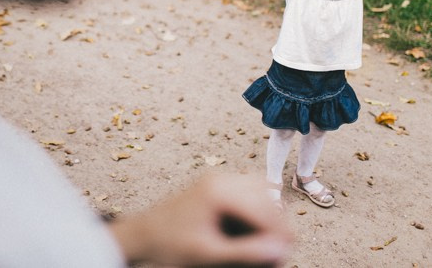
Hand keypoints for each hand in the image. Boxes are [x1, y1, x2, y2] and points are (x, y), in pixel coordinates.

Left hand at [109, 173, 292, 266]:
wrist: (143, 234)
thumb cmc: (170, 245)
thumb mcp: (209, 254)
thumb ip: (246, 252)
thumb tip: (280, 250)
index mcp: (219, 191)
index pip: (263, 207)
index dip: (280, 231)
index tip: (289, 251)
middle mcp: (221, 178)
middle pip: (265, 195)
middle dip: (277, 222)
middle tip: (283, 248)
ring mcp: (218, 179)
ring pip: (259, 190)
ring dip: (268, 213)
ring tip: (270, 240)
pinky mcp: (216, 185)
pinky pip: (247, 190)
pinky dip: (256, 208)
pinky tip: (255, 230)